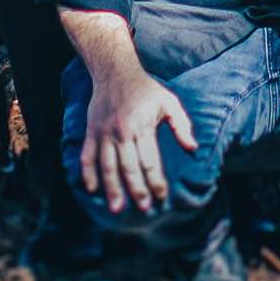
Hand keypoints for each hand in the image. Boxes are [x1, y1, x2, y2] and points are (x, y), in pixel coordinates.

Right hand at [78, 64, 197, 213]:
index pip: (149, 161)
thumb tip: (193, 149)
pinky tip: (92, 189)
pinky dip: (88, 173)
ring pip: (106, 167)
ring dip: (112, 189)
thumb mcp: (169, 102)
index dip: (156, 181)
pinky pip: (87, 156)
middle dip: (137, 191)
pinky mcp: (91, 132)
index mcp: (141, 126)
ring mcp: (103, 133)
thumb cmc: (146, 88)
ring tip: (117, 208)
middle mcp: (120, 132)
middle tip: (145, 209)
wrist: (114, 71)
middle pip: (129, 168)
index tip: (162, 197)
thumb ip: (181, 126)